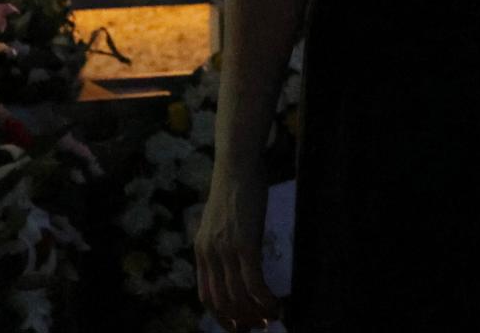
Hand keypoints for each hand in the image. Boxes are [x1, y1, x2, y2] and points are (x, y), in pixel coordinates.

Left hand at [195, 165, 279, 329]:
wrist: (237, 163)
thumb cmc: (235, 188)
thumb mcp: (222, 222)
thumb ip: (223, 244)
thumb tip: (237, 264)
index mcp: (202, 250)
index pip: (206, 297)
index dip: (222, 317)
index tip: (240, 326)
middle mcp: (209, 254)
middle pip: (223, 303)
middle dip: (243, 320)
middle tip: (263, 324)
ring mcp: (226, 250)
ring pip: (238, 298)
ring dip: (257, 313)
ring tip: (273, 316)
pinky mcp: (245, 244)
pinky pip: (253, 284)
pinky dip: (265, 300)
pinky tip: (277, 304)